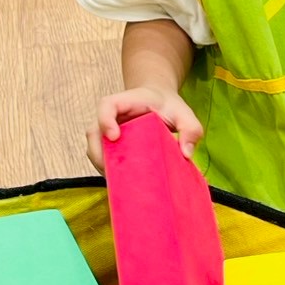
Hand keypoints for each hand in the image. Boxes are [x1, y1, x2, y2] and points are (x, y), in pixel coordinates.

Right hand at [85, 87, 203, 171]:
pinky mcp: (108, 145)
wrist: (159, 103)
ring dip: (103, 166)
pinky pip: (100, 158)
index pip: (107, 105)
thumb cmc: (169, 107)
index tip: (114, 136)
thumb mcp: (185, 113)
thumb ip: (191, 129)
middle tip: (117, 172)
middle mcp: (111, 116)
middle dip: (100, 154)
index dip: (105, 120)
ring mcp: (106, 131)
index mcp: (127, 101)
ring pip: (93, 149)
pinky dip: (108, 170)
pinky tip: (123, 182)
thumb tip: (185, 154)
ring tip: (121, 182)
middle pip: (93, 132)